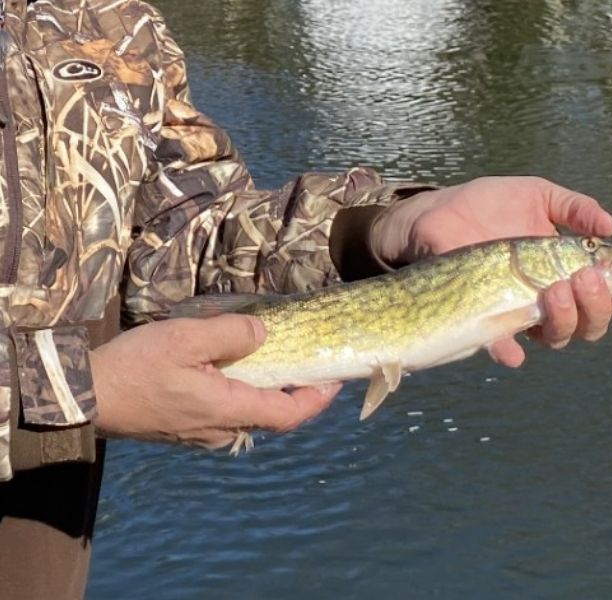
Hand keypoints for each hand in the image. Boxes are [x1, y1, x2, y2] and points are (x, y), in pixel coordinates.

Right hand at [90, 315, 340, 448]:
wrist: (86, 396)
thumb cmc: (136, 367)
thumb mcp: (186, 339)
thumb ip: (231, 335)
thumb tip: (264, 335)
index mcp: (228, 410)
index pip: (289, 414)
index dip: (317, 399)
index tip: (335, 379)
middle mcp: (222, 430)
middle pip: (274, 417)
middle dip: (298, 395)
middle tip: (312, 367)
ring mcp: (203, 434)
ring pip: (251, 416)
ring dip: (272, 395)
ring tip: (283, 365)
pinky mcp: (187, 430)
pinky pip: (230, 416)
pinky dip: (247, 396)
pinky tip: (241, 374)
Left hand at [372, 176, 611, 365]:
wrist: (438, 211)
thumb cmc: (489, 205)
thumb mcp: (537, 196)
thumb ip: (574, 208)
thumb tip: (610, 226)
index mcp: (567, 273)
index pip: (611, 296)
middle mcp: (548, 300)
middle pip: (591, 325)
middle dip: (599, 306)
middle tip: (587, 276)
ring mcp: (515, 312)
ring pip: (555, 337)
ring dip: (566, 320)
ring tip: (557, 289)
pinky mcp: (481, 318)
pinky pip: (498, 345)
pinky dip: (508, 351)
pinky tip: (514, 353)